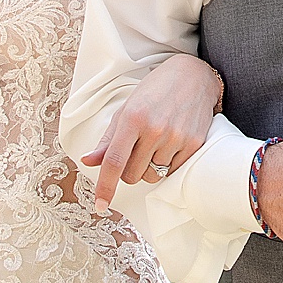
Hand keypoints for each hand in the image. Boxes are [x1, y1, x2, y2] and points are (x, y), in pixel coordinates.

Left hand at [82, 54, 223, 212]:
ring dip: (149, 167)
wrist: (194, 76)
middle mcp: (154, 129)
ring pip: (152, 176)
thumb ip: (107, 140)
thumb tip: (88, 161)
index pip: (114, 162)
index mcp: (133, 118)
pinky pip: (172, 172)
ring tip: (155, 143)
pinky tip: (170, 143)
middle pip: (132, 176)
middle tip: (136, 149)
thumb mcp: (127, 109)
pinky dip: (167, 164)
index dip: (105, 187)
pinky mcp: (193, 144)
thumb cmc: (155, 91)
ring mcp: (176, 137)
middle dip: (129, 169)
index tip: (100, 206)